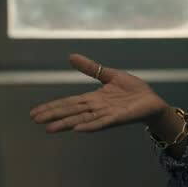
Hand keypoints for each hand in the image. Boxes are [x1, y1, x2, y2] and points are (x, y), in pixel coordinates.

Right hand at [29, 54, 168, 132]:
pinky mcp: (117, 119)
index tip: (35, 113)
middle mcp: (96, 108)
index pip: (68, 103)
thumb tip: (71, 57)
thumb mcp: (110, 75)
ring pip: (81, 120)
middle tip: (35, 120)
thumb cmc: (133, 90)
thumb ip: (91, 68)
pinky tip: (77, 129)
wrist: (152, 101)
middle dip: (53, 116)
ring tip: (49, 129)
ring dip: (66, 124)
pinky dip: (89, 126)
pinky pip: (101, 123)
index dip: (52, 106)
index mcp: (93, 99)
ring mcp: (106, 115)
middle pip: (70, 112)